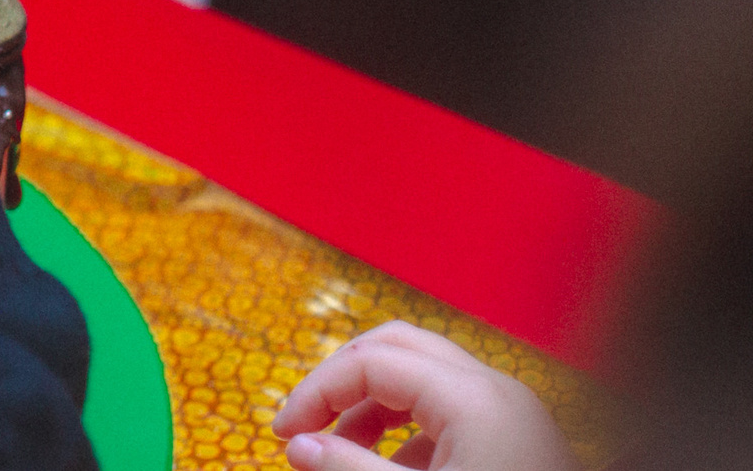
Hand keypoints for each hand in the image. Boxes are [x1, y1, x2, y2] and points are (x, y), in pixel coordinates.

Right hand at [273, 322, 579, 470]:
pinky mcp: (520, 440)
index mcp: (473, 395)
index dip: (315, 391)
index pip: (369, 361)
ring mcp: (514, 413)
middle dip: (342, 380)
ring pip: (424, 378)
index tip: (283, 434)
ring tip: (339, 455)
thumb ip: (349, 468)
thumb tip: (297, 446)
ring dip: (372, 407)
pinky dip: (408, 431)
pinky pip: (451, 412)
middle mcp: (497, 389)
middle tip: (306, 422)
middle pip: (398, 346)